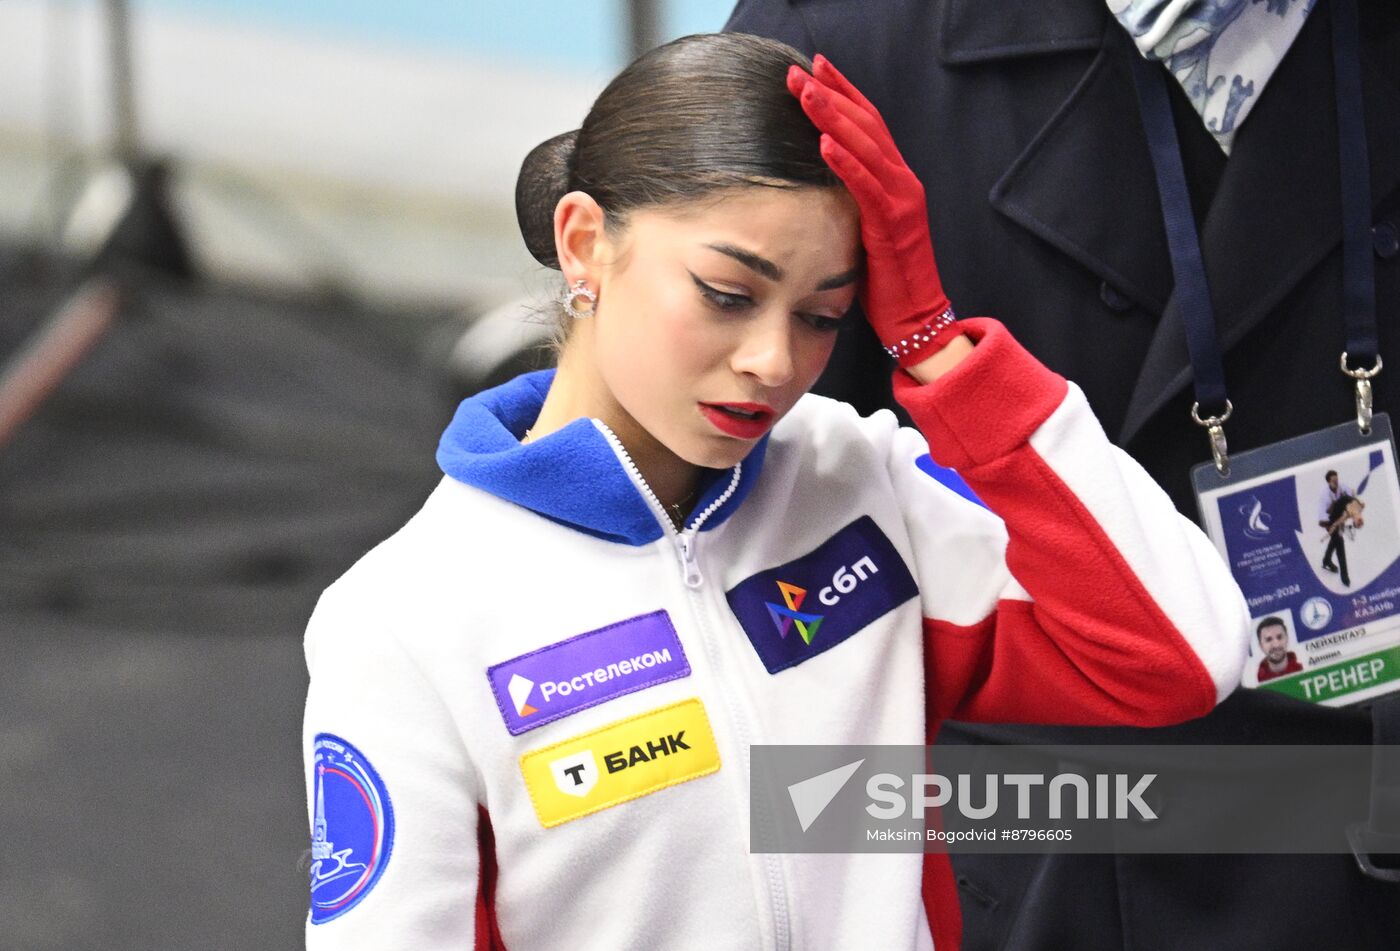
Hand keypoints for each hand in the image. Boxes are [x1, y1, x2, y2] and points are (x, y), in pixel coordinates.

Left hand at [788, 55, 959, 369]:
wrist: (917, 319)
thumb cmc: (886, 280)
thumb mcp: (864, 229)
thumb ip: (851, 200)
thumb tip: (816, 182)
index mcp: (896, 180)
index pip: (868, 124)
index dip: (843, 92)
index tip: (814, 68)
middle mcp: (903, 182)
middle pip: (866, 124)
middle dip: (832, 94)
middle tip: (798, 71)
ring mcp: (902, 203)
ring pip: (866, 147)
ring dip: (833, 117)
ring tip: (804, 93)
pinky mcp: (893, 227)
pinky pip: (867, 187)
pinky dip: (846, 162)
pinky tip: (822, 142)